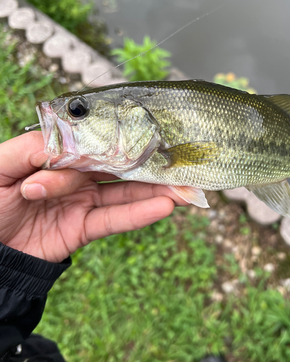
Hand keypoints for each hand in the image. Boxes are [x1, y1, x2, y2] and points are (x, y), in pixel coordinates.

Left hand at [0, 132, 185, 262]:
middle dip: (148, 162)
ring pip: (123, 192)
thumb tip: (72, 141)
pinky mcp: (83, 229)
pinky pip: (113, 220)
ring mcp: (80, 202)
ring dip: (154, 189)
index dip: (120, 138)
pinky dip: (138, 214)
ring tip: (184, 185)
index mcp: (54, 154)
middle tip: (181, 159)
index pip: (92, 141)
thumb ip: (33, 148)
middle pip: (116, 165)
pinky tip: (163, 206)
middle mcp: (73, 175)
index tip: (151, 133)